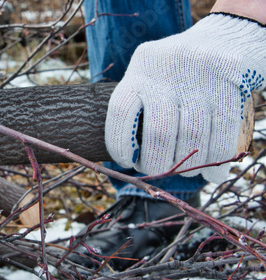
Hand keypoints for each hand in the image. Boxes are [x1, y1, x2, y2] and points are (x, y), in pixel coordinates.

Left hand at [105, 14, 265, 182]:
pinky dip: (217, 159)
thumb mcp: (152, 72)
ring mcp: (200, 75)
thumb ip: (140, 103)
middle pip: (158, 131)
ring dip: (189, 165)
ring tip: (187, 173)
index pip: (120, 111)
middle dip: (157, 162)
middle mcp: (167, 68)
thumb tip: (128, 155)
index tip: (127, 162)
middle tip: (158, 171)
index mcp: (141, 66)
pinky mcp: (230, 82)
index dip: (119, 144)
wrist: (229, 35)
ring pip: (192, 136)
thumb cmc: (180, 68)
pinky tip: (213, 174)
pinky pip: (222, 132)